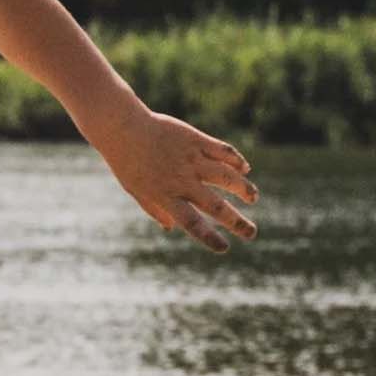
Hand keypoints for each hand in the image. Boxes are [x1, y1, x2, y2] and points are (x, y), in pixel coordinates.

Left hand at [99, 107, 258, 253]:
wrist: (122, 128)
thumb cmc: (127, 162)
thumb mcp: (136, 190)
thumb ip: (154, 209)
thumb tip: (171, 228)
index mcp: (165, 196)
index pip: (191, 223)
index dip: (209, 237)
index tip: (224, 248)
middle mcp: (181, 180)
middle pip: (215, 205)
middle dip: (236, 222)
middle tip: (251, 233)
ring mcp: (191, 159)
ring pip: (227, 177)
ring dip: (243, 189)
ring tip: (253, 198)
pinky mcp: (196, 140)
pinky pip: (223, 151)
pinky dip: (237, 160)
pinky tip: (244, 168)